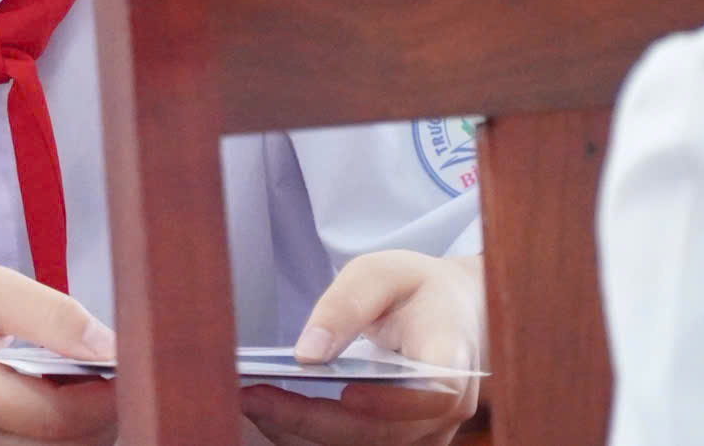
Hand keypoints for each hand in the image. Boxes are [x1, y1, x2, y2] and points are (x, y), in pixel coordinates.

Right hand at [0, 266, 118, 445]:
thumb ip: (50, 315)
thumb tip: (111, 348)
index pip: (59, 417)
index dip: (106, 394)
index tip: (119, 360)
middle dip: (100, 413)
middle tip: (94, 368)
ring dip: (78, 429)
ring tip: (64, 385)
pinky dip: (52, 438)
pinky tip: (42, 406)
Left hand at [242, 252, 483, 445]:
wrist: (452, 310)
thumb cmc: (414, 287)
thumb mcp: (379, 275)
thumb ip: (345, 308)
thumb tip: (307, 355)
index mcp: (451, 359)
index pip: (432, 396)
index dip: (391, 404)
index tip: (345, 394)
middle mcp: (446, 410)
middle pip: (383, 433)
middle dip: (313, 421)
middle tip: (251, 398)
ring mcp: (427, 433)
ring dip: (304, 434)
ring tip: (250, 404)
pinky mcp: (403, 440)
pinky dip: (311, 435)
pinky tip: (271, 413)